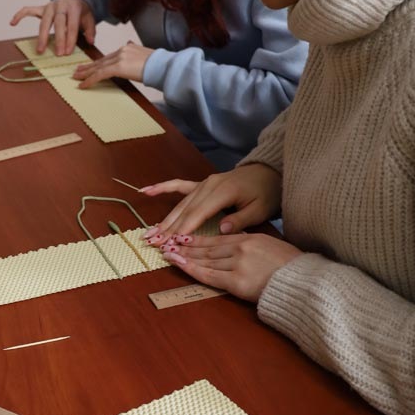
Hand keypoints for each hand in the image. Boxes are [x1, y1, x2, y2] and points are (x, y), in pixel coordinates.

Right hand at [9, 0, 95, 55]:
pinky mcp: (41, 8)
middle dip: (58, 39)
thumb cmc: (81, 12)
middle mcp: (60, 5)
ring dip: (42, 36)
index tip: (68, 52)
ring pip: (44, 21)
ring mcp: (49, 6)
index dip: (70, 39)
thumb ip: (90, 30)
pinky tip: (12, 23)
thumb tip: (91, 41)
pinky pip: (28, 10)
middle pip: (58, 24)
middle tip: (58, 54)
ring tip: (40, 50)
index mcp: (73, 7)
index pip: (71, 25)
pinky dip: (19, 15)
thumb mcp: (89, 18)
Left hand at [72, 42, 152, 88]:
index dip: (98, 62)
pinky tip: (83, 85)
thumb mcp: (145, 54)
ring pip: (98, 66)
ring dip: (86, 73)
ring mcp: (120, 58)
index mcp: (127, 48)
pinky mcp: (119, 67)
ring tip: (76, 77)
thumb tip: (130, 43)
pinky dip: (90, 80)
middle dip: (88, 67)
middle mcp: (122, 50)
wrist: (164, 66)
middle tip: (77, 71)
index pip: (109, 56)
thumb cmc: (159, 64)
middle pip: (101, 60)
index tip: (90, 66)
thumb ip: (136, 50)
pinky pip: (100, 74)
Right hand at [141, 163, 281, 241]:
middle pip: (185, 209)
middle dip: (169, 227)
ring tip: (150, 233)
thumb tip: (222, 229)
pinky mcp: (202, 183)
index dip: (184, 228)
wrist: (268, 172)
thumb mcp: (259, 209)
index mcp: (223, 191)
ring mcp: (204, 183)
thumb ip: (240, 219)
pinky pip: (179, 186)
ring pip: (181, 203)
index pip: (199, 213)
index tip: (171, 242)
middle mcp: (209, 185)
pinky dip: (163, 188)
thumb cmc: (265, 193)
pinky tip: (146, 191)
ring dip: (165, 219)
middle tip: (154, 242)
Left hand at [159, 231, 301, 300]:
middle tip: (168, 244)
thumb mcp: (272, 247)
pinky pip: (209, 275)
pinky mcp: (237, 281)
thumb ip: (253, 245)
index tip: (183, 238)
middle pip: (208, 248)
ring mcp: (238, 264)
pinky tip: (179, 265)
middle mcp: (241, 248)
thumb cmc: (293, 269)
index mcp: (250, 239)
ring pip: (205, 260)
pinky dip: (192, 269)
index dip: (198, 239)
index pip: (217, 239)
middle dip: (186, 247)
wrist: (304, 283)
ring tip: (169, 254)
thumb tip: (239, 244)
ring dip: (184, 257)